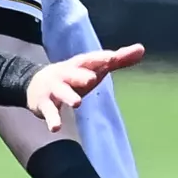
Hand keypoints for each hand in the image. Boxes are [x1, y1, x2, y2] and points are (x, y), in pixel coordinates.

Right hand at [25, 44, 145, 131]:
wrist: (35, 83)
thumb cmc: (74, 76)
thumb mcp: (94, 68)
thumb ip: (118, 60)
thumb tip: (142, 49)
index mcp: (80, 65)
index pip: (91, 60)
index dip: (101, 58)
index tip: (113, 57)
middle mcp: (66, 74)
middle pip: (74, 74)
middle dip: (81, 76)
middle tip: (92, 79)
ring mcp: (54, 89)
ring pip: (61, 92)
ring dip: (68, 96)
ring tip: (77, 103)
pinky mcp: (45, 104)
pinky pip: (49, 112)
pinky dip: (52, 120)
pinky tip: (56, 128)